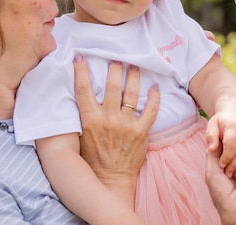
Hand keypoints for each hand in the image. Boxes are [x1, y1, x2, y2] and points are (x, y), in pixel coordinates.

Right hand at [74, 55, 159, 207]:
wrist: (110, 179)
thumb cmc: (93, 157)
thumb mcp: (81, 135)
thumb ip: (83, 115)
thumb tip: (81, 94)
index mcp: (90, 119)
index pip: (83, 89)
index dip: (81, 70)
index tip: (80, 56)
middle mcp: (108, 119)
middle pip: (111, 85)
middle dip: (114, 68)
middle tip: (117, 57)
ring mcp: (126, 125)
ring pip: (131, 93)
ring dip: (133, 76)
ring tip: (135, 66)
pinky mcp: (142, 132)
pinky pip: (151, 110)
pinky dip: (154, 97)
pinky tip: (154, 87)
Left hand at [205, 111, 235, 176]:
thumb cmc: (221, 122)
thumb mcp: (213, 125)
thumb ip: (211, 136)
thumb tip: (212, 148)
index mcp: (233, 125)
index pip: (231, 144)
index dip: (226, 156)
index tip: (221, 165)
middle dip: (233, 164)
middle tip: (227, 173)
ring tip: (233, 173)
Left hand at [206, 122, 235, 224]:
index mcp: (231, 211)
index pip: (213, 177)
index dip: (214, 154)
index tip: (218, 135)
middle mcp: (228, 216)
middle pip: (217, 181)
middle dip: (222, 159)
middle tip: (226, 137)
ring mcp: (235, 216)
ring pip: (225, 185)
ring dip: (231, 166)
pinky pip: (235, 192)